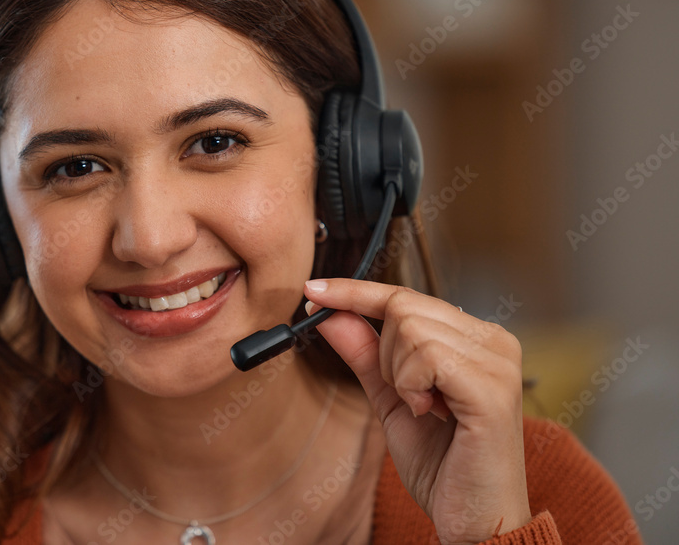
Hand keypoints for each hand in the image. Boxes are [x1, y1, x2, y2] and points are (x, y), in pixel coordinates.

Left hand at [303, 279, 530, 544]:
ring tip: (425, 408)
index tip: (314, 291)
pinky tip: (432, 412)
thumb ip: (364, 354)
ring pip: (409, 328)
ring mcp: (498, 361)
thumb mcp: (391, 399)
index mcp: (476, 339)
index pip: (406, 296)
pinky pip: (425, 356)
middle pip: (403, 305)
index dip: (356, 292)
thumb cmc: (444, 465)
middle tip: (406, 395)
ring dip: (398, 374)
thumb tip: (329, 314)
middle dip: (383, 354)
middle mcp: (494, 341)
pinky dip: (411, 386)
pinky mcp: (492, 387)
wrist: (475, 523)